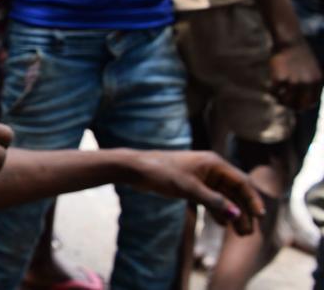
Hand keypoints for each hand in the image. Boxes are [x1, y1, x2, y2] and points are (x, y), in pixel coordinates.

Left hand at [128, 150, 264, 235]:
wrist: (137, 169)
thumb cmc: (162, 173)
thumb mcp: (189, 189)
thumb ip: (213, 202)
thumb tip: (236, 215)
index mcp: (214, 163)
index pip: (241, 182)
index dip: (252, 199)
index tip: (260, 216)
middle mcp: (212, 169)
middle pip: (235, 192)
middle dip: (243, 211)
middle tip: (248, 233)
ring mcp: (202, 177)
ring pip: (224, 197)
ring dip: (232, 214)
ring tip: (240, 233)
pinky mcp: (193, 185)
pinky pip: (211, 199)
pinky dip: (218, 211)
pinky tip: (223, 224)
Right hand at [270, 40, 321, 109]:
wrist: (289, 41)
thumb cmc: (299, 54)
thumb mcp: (311, 70)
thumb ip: (309, 83)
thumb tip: (301, 101)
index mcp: (317, 81)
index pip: (311, 102)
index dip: (302, 106)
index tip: (294, 105)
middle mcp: (307, 83)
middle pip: (299, 105)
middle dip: (290, 105)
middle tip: (282, 101)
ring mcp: (294, 81)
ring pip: (285, 101)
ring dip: (279, 99)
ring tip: (276, 94)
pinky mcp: (280, 78)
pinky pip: (274, 92)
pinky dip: (271, 91)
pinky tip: (270, 86)